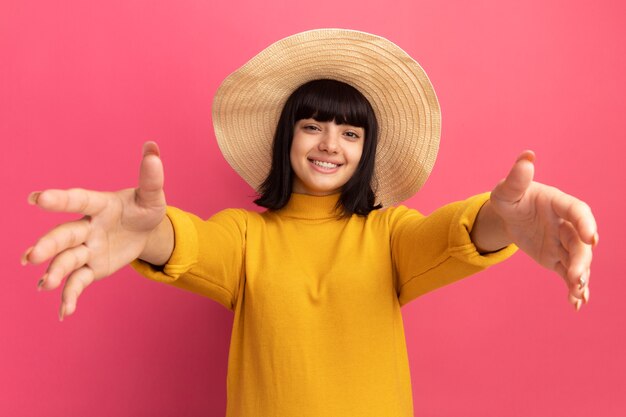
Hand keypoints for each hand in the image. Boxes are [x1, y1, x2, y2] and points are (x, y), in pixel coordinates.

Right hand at [22, 142, 169, 319]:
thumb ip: (151, 176)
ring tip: (44, 285)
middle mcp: (87, 226)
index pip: (78, 200)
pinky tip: (64, 312)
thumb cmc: (145, 209)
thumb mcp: (152, 195)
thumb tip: (153, 146)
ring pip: (67, 259)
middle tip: (32, 256)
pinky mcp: (92, 267)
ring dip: (55, 271)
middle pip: (65, 234)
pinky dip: (71, 296)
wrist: (145, 231)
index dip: (59, 199)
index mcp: (99, 205)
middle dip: (49, 245)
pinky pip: (79, 282)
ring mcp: (87, 248)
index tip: (36, 198)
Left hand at [483, 150, 597, 310]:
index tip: (592, 237)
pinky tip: (576, 304)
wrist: (507, 217)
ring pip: (578, 260)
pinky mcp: (557, 258)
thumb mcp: (506, 190)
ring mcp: (564, 242)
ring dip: (580, 276)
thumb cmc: (510, 198)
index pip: (578, 211)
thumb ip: (516, 178)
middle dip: (581, 259)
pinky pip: (568, 273)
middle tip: (575, 276)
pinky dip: (574, 288)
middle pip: (580, 242)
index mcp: (559, 203)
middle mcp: (567, 223)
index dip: (586, 223)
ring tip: (577, 293)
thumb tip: (527, 157)